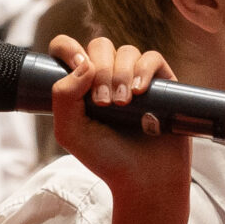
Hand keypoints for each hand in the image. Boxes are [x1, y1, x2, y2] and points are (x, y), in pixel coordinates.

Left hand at [45, 35, 190, 210]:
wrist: (144, 177)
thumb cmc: (106, 157)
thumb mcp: (70, 131)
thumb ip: (63, 96)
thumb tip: (84, 63)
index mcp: (80, 84)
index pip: (68, 49)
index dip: (68, 49)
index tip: (76, 66)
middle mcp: (107, 76)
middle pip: (100, 45)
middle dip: (100, 71)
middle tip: (103, 103)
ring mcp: (134, 77)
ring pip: (126, 50)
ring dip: (120, 74)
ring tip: (122, 104)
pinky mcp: (161, 82)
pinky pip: (152, 58)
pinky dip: (144, 70)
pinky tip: (139, 91)